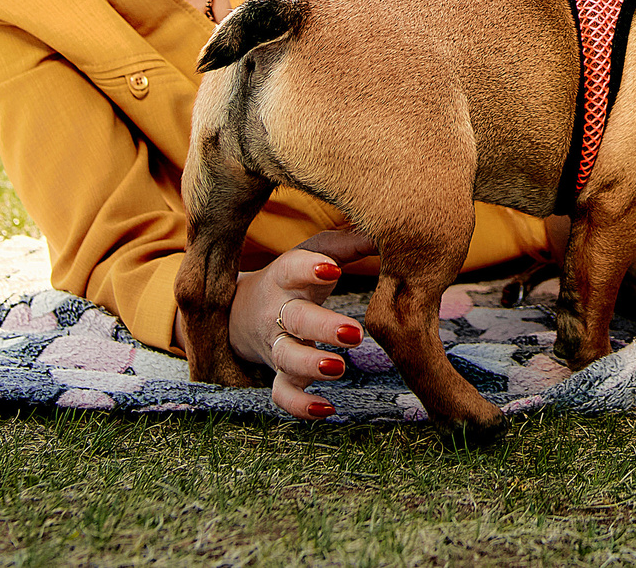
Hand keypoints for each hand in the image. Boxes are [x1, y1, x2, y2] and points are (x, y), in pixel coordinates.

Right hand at [227, 228, 374, 419]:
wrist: (244, 310)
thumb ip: (349, 242)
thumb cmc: (297, 275)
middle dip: (322, 327)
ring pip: (287, 358)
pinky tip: (327, 409)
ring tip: (339, 368)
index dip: (310, 268)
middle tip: (354, 332)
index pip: (292, 268)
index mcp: (285, 276)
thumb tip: (390, 227)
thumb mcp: (317, 252)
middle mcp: (277, 311)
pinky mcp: (278, 373)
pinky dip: (300, 406)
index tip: (334, 269)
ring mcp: (276, 345)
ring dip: (311, 366)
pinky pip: (282, 394)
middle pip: (295, 319)